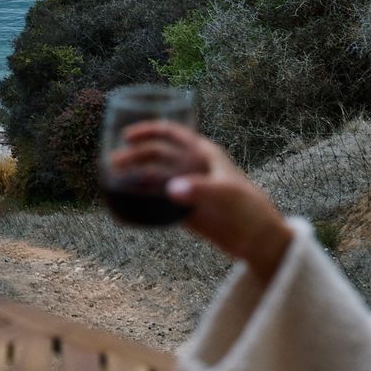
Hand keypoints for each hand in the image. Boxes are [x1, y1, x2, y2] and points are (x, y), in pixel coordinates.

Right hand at [108, 122, 294, 281]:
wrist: (258, 240)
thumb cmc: (249, 210)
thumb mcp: (226, 196)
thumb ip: (200, 190)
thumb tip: (171, 189)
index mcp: (204, 153)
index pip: (172, 133)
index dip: (149, 130)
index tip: (127, 136)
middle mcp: (193, 166)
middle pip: (157, 154)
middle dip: (134, 155)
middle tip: (113, 162)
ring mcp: (187, 187)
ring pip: (154, 175)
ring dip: (133, 175)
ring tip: (112, 179)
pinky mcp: (184, 208)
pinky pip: (157, 198)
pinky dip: (141, 196)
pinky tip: (126, 200)